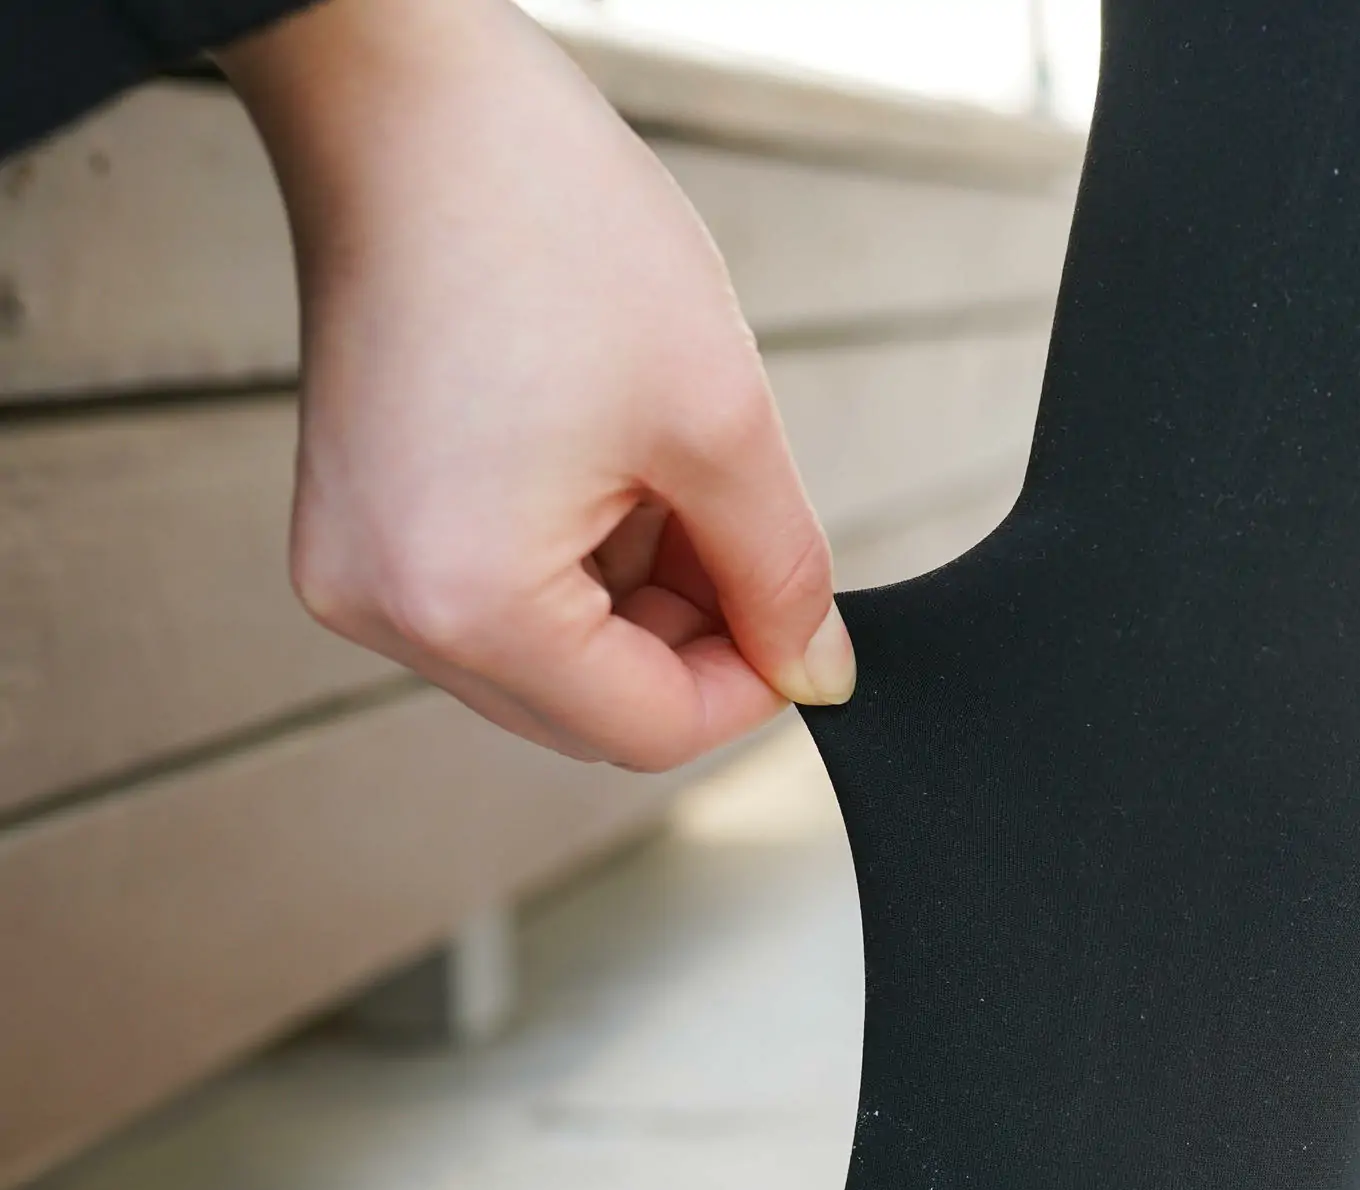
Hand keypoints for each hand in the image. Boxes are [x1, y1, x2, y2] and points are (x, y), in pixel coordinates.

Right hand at [217, 0, 849, 770]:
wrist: (412, 101)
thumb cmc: (548, 230)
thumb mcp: (720, 420)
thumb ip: (783, 573)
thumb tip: (815, 667)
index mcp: (463, 599)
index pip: (644, 730)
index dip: (749, 685)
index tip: (801, 619)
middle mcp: (384, 605)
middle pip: (589, 708)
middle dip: (690, 639)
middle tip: (744, 530)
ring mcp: (357, 566)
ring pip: (551, 655)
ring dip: (639, 593)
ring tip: (665, 462)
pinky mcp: (359, 520)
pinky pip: (498, 592)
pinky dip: (577, 553)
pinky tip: (607, 455)